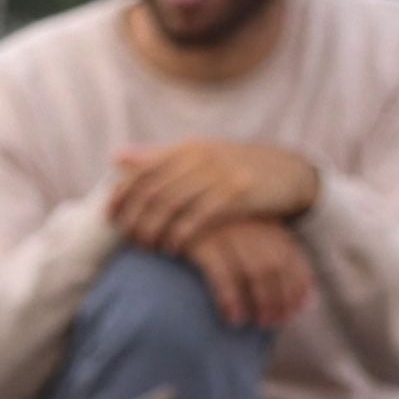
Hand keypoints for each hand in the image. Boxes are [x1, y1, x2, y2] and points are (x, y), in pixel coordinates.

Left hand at [106, 139, 317, 253]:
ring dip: (154, 230)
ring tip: (148, 247)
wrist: (290, 173)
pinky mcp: (237, 193)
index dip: (120, 197)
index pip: (140, 173)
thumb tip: (116, 155)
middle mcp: (200, 158)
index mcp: (186, 150)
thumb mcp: (198, 157)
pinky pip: (198, 217)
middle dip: (134, 219)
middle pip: (151, 193)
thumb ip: (158, 157)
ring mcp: (219, 174)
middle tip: (128, 240)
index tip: (108, 219)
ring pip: (170, 206)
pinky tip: (173, 249)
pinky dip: (180, 235)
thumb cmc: (235, 169)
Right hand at [179, 213, 314, 333]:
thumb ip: (259, 257)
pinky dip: (231, 298)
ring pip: (255, 270)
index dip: (299, 283)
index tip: (300, 307)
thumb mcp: (232, 237)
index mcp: (259, 220)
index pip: (290, 254)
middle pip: (275, 265)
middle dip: (281, 297)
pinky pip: (222, 274)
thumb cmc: (194, 233)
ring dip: (262, 301)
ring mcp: (222, 232)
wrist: (153, 209)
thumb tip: (297, 292)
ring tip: (259, 324)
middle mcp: (245, 223)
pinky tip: (233, 318)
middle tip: (277, 322)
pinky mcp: (198, 241)